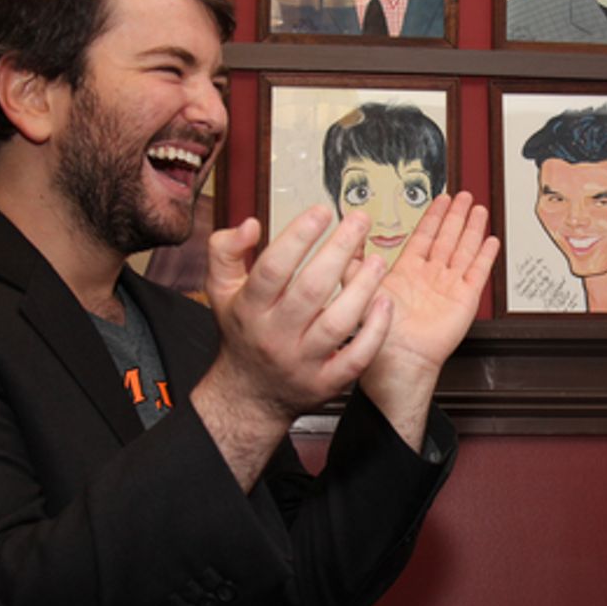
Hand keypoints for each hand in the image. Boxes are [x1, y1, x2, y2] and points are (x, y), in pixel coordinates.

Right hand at [191, 205, 391, 487]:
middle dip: (339, 250)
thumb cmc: (242, 332)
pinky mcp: (327, 382)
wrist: (249, 394)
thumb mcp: (220, 290)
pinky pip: (356, 358)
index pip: (274, 267)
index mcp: (250, 308)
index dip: (299, 236)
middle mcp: (276, 335)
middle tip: (360, 220)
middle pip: (311, 290)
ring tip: (378, 259)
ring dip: (362, 288)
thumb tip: (250, 223)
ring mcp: (303, 361)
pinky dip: (375, 331)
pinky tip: (385, 303)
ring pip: (337, 323)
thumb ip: (226, 251)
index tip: (321, 211)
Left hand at [359, 192, 498, 448]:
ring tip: (478, 209)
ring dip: (471, 229)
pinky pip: (477, 273)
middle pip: (447, 238)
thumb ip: (354, 264)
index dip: (433, 217)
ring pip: (464, 250)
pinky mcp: (464, 300)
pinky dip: (485, 256)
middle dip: (455, 216)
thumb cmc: (377, 335)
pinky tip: (490, 241)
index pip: (424, 237)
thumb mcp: (359, 290)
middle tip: (463, 196)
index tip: (440, 198)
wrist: (398, 360)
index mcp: (407, 273)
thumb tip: (346, 238)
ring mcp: (449, 288)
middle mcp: (430, 278)